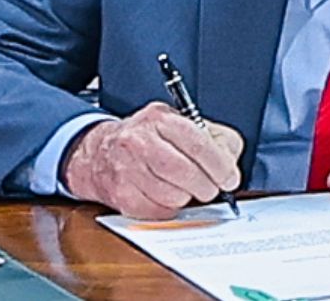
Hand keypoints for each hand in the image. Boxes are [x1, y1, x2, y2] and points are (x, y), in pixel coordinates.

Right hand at [61, 102, 243, 218]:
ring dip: (185, 197)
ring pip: (173, 195)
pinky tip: (164, 195)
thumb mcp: (179, 124)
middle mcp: (139, 140)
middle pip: (186, 173)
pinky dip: (168, 208)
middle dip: (206, 186)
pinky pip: (158, 211)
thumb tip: (230, 161)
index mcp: (159, 118)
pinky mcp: (121, 194)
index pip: (198, 143)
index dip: (220, 166)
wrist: (99, 153)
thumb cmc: (147, 140)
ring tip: (181, 188)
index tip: (229, 178)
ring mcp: (127, 168)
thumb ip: (212, 138)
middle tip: (210, 189)